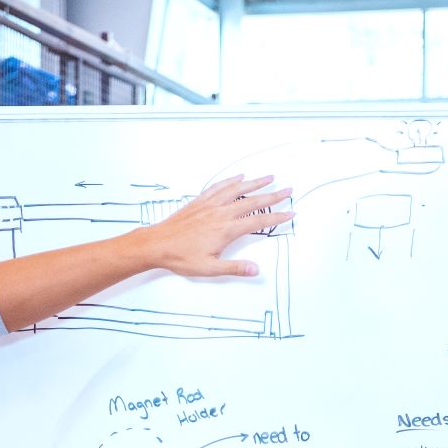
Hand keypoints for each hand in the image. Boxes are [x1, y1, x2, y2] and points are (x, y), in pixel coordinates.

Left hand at [140, 175, 292, 277]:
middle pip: (252, 201)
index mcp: (226, 229)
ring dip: (255, 183)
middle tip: (288, 190)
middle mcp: (221, 213)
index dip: (277, 217)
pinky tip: (238, 177)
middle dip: (273, 195)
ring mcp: (210, 205)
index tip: (290, 213)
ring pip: (237, 190)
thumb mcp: (210, 268)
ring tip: (268, 177)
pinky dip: (231, 181)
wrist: (157, 244)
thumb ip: (234, 268)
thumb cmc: (181, 257)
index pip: (258, 221)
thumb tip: (255, 270)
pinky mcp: (200, 202)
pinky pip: (219, 187)